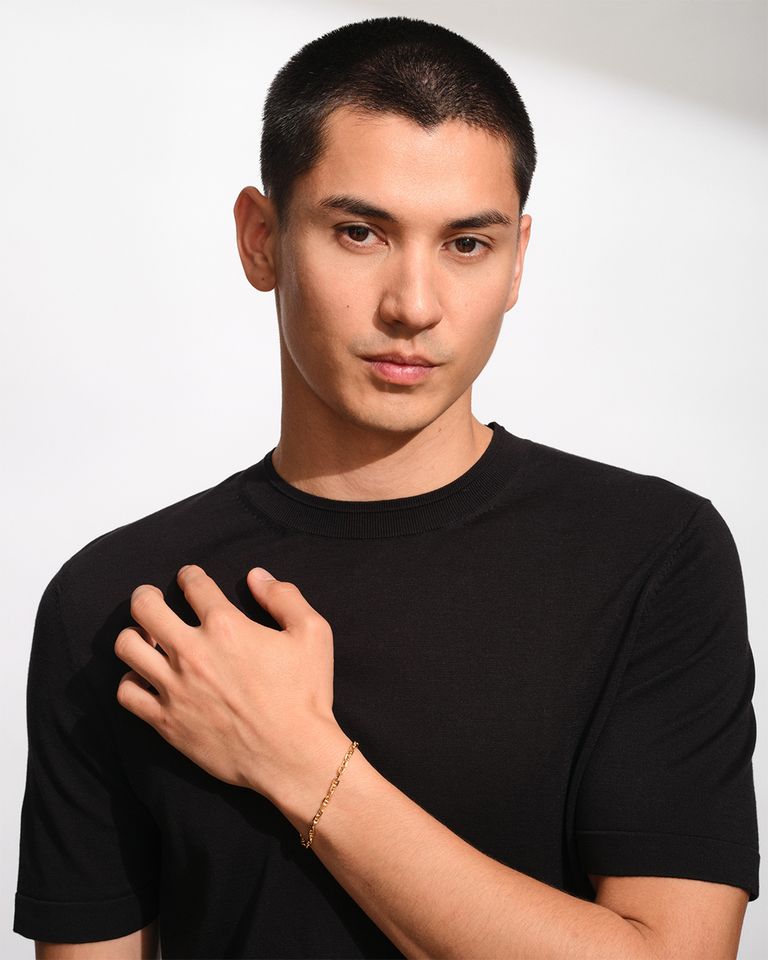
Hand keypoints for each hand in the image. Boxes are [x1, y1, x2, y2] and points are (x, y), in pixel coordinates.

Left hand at [114, 564, 343, 799]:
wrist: (293, 755)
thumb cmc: (305, 694)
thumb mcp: (312, 633)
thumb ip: (284, 596)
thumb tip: (256, 576)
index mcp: (226, 626)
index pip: (192, 583)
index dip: (190, 575)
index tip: (191, 578)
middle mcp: (192, 652)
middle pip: (144, 607)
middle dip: (147, 595)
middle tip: (154, 598)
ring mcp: (174, 687)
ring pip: (127, 646)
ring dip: (135, 635)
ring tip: (147, 636)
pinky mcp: (165, 720)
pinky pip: (126, 692)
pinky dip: (130, 680)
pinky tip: (147, 677)